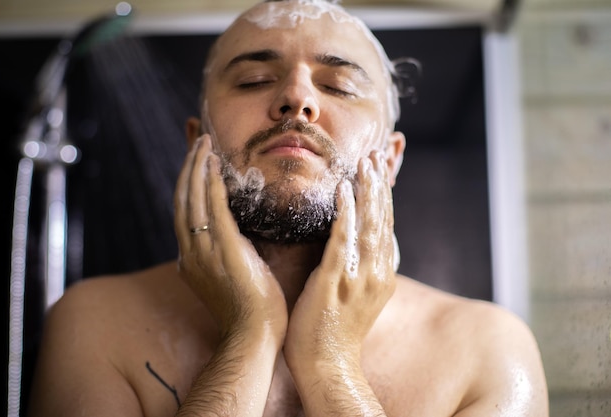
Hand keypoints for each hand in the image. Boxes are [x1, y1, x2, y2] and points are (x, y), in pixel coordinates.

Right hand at [173, 134, 287, 337]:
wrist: (254, 335)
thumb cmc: (252, 308)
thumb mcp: (230, 275)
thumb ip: (225, 252)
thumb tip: (233, 235)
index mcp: (190, 259)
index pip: (184, 212)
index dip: (187, 184)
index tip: (196, 162)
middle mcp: (189, 252)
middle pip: (181, 200)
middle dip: (189, 168)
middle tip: (199, 142)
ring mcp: (202, 251)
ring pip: (192, 198)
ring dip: (197, 167)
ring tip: (205, 144)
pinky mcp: (222, 249)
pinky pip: (212, 208)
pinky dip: (211, 183)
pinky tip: (215, 163)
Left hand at [285, 150, 396, 366]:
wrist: (326, 364)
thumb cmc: (334, 330)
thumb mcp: (359, 295)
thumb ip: (362, 267)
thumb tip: (358, 244)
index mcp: (383, 275)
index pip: (386, 227)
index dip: (384, 197)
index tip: (381, 170)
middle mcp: (378, 273)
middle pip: (382, 220)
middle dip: (379, 185)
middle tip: (376, 155)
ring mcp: (359, 277)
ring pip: (368, 224)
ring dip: (367, 191)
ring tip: (364, 163)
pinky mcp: (337, 281)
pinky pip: (343, 240)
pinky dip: (345, 212)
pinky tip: (343, 190)